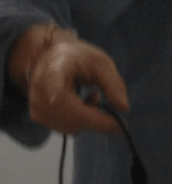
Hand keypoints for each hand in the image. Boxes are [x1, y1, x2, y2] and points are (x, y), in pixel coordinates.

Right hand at [9, 25, 129, 135]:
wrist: (51, 56)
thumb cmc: (77, 57)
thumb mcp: (100, 62)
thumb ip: (113, 83)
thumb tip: (124, 108)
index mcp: (53, 73)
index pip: (66, 102)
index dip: (92, 117)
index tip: (118, 124)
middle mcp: (40, 92)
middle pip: (72, 120)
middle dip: (95, 117)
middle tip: (105, 100)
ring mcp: (36, 106)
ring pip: (70, 128)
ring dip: (87, 118)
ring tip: (91, 96)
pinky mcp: (37, 116)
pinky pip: (64, 128)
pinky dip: (78, 121)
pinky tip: (79, 103)